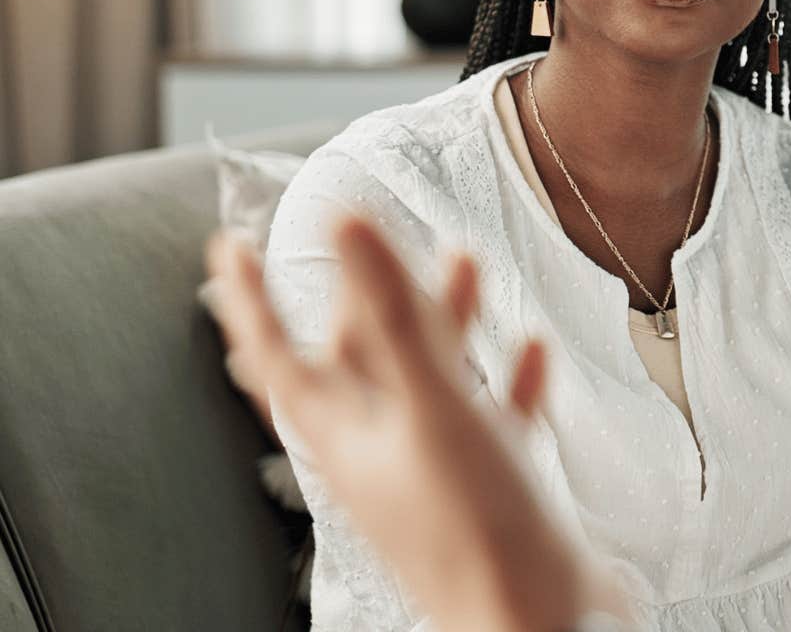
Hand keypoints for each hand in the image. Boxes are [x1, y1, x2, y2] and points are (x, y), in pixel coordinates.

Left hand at [204, 218, 591, 631]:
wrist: (535, 620)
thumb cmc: (476, 527)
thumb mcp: (432, 405)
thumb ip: (395, 313)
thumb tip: (349, 223)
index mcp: (347, 435)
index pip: (276, 355)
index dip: (249, 299)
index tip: (230, 247)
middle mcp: (382, 452)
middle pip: (358, 359)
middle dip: (371, 294)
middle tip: (376, 240)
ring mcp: (435, 473)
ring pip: (428, 381)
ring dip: (444, 322)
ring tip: (465, 266)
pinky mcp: (490, 490)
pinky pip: (492, 421)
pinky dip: (508, 381)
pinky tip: (531, 353)